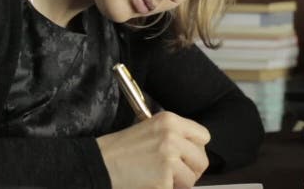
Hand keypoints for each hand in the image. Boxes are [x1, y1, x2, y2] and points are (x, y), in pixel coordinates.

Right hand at [95, 111, 209, 188]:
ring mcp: (169, 157)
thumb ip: (173, 135)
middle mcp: (172, 136)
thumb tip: (192, 150)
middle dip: (190, 170)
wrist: (100, 163)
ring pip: (191, 179)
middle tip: (174, 173)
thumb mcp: (148, 128)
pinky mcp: (164, 177)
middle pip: (202, 160)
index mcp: (169, 120)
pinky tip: (150, 182)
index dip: (196, 150)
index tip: (186, 156)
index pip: (203, 136)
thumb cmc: (120, 149)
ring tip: (159, 178)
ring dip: (178, 184)